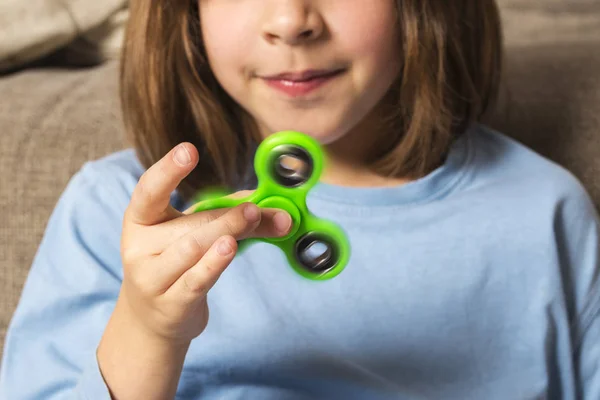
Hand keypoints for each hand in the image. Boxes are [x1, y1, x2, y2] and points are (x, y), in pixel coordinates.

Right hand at [97, 143, 291, 398]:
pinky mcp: (170, 303)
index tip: (189, 150)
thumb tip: (279, 208)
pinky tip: (230, 248)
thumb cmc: (176, 264)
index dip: (168, 170)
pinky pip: (196, 279)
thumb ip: (232, 216)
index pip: (149, 190)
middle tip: (256, 206)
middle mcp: (139, 246)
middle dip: (226, 214)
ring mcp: (152, 277)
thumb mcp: (193, 235)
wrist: (151, 319)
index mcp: (141, 219)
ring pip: (192, 248)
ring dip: (226, 231)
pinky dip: (215, 263)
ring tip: (252, 218)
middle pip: (190, 224)